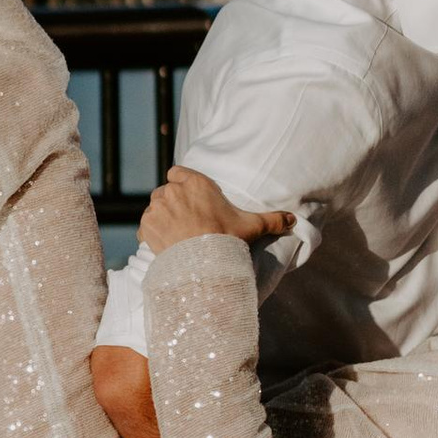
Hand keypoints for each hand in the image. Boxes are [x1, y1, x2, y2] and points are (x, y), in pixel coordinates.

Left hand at [138, 168, 294, 254]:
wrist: (204, 264)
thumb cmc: (228, 240)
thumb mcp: (252, 226)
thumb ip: (272, 219)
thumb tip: (293, 219)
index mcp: (195, 182)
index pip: (176, 172)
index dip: (181, 184)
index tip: (188, 199)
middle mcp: (173, 190)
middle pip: (165, 191)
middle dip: (172, 203)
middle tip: (185, 221)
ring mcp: (157, 207)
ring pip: (154, 208)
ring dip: (161, 217)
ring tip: (176, 234)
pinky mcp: (146, 225)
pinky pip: (144, 226)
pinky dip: (151, 234)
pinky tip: (165, 244)